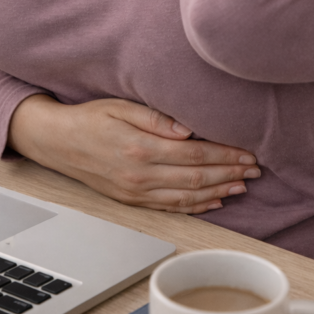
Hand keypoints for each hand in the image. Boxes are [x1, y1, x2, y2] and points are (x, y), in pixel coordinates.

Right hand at [7, 94, 260, 213]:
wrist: (58, 142)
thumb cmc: (91, 118)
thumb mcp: (121, 106)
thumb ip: (155, 118)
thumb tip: (188, 129)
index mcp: (141, 149)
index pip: (195, 154)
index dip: (225, 155)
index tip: (247, 153)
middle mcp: (141, 176)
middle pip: (197, 178)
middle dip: (229, 173)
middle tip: (255, 170)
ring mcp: (137, 192)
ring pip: (188, 196)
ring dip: (219, 191)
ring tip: (242, 185)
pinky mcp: (133, 200)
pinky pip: (171, 207)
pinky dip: (197, 206)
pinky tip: (215, 200)